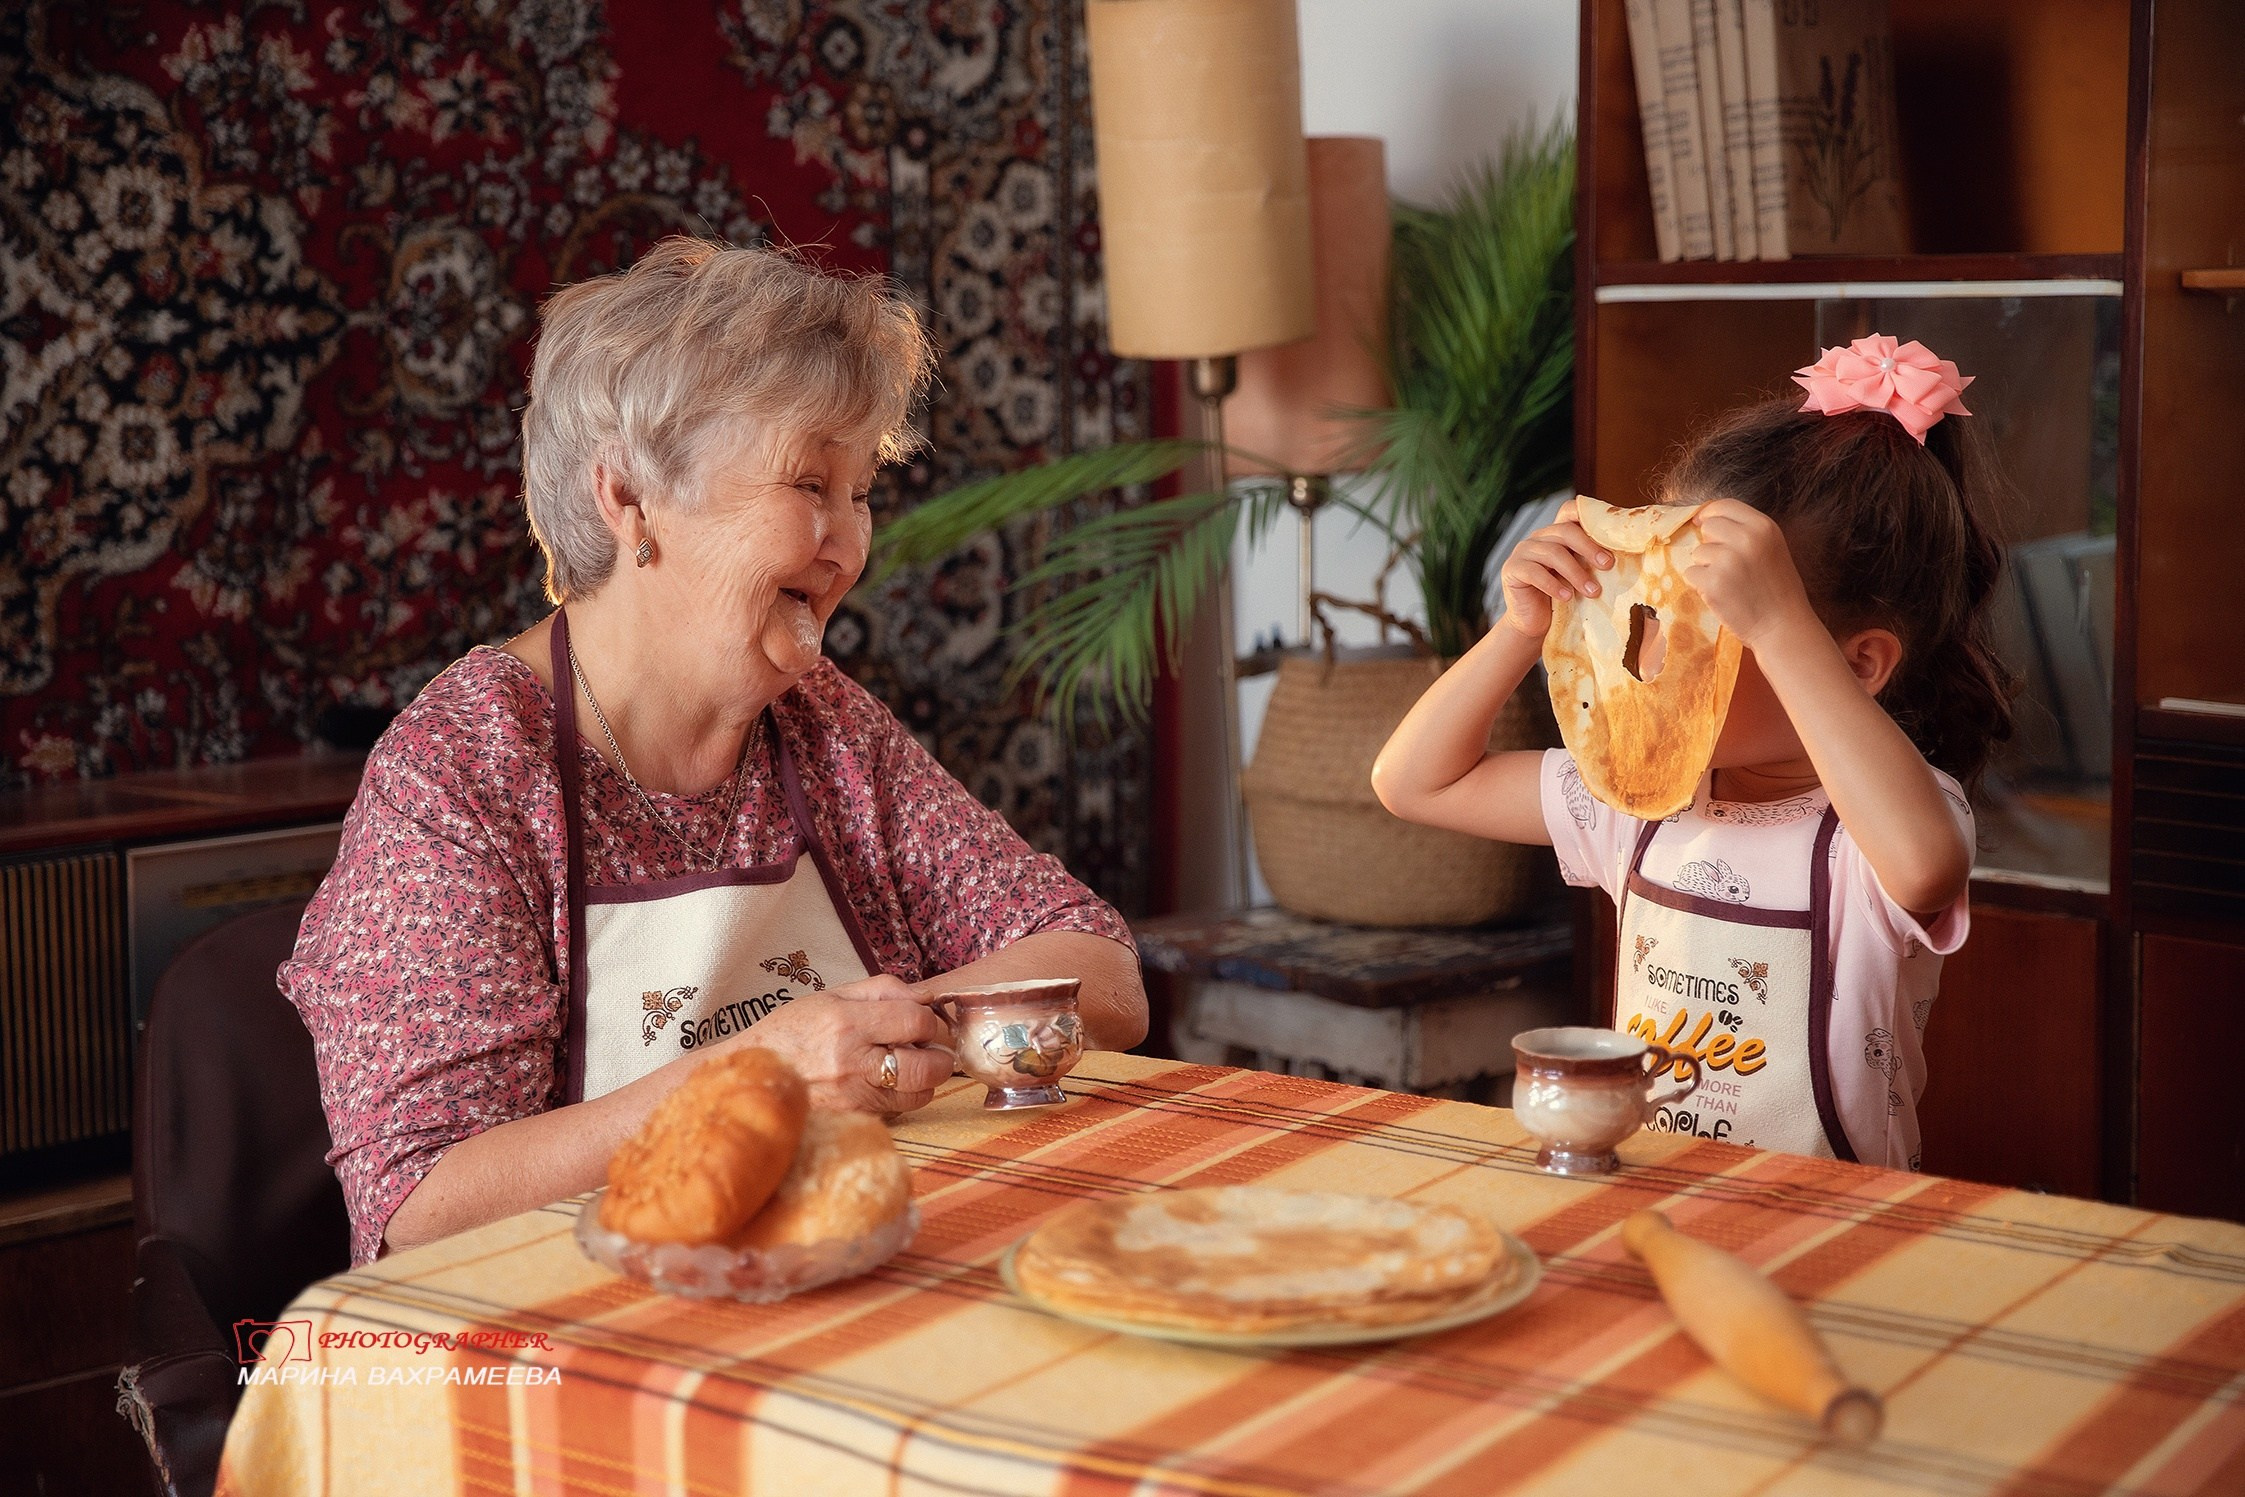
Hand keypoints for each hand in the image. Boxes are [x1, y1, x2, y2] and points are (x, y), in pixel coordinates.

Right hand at [718, 974, 953, 1114]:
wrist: (749, 1075)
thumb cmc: (790, 1032)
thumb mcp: (831, 996)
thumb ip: (882, 990)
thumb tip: (926, 995)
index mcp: (847, 1023)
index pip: (917, 1022)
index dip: (931, 1022)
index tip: (926, 1023)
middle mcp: (851, 1062)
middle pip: (927, 1067)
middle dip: (940, 1058)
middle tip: (931, 1050)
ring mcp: (851, 1097)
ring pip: (917, 1095)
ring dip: (923, 1081)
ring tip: (905, 1066)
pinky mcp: (849, 1120)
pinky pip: (895, 1111)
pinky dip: (899, 1098)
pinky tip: (882, 1084)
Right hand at [1498, 499, 1612, 639]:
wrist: (1535, 624)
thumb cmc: (1563, 599)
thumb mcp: (1581, 575)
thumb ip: (1593, 561)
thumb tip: (1626, 555)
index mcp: (1557, 534)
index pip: (1570, 511)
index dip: (1587, 514)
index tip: (1610, 531)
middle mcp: (1539, 537)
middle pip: (1565, 531)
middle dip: (1589, 548)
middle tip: (1608, 565)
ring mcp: (1522, 551)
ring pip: (1552, 552)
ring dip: (1576, 572)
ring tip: (1593, 592)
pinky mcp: (1511, 569)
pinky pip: (1534, 572)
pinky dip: (1553, 585)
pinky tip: (1566, 597)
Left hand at [1682, 500, 1818, 649]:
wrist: (1783, 627)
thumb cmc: (1777, 589)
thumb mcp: (1771, 548)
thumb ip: (1745, 532)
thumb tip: (1704, 520)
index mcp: (1764, 526)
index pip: (1724, 505)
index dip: (1709, 513)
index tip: (1702, 522)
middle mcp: (1746, 539)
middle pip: (1708, 526)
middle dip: (1710, 543)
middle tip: (1726, 564)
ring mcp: (1728, 560)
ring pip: (1697, 552)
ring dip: (1706, 567)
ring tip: (1730, 583)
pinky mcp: (1713, 583)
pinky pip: (1691, 574)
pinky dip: (1701, 585)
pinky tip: (1722, 595)